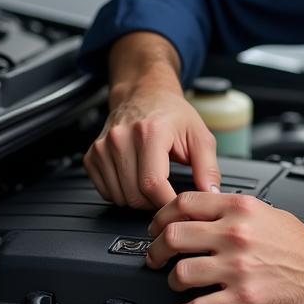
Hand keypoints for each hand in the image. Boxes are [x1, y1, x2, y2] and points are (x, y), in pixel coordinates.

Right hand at [83, 88, 219, 208]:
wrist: (145, 95)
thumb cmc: (172, 115)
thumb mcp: (199, 136)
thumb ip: (208, 168)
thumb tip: (211, 194)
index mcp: (150, 131)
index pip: (153, 184)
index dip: (168, 203)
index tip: (179, 207)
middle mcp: (121, 138)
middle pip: (135, 194)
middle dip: (155, 202)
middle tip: (168, 191)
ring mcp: (102, 148)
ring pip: (120, 197)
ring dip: (139, 199)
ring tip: (154, 181)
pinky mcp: (91, 156)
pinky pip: (106, 192)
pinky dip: (122, 193)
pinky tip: (136, 178)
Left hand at [145, 192, 303, 303]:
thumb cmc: (303, 245)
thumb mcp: (268, 211)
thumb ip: (234, 210)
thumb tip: (206, 211)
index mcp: (240, 209)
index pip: (185, 203)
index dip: (162, 215)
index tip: (157, 225)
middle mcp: (235, 235)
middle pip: (174, 236)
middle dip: (157, 249)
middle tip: (155, 256)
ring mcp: (237, 268)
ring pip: (180, 273)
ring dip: (171, 282)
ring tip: (175, 284)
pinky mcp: (241, 299)